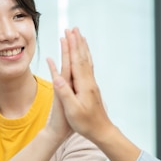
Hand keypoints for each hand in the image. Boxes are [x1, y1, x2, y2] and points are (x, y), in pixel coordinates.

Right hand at [48, 28, 115, 144]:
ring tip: (80, 37)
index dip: (72, 47)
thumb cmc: (86, 124)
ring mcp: (92, 84)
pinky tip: (83, 57)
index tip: (68, 34)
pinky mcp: (92, 88)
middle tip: (73, 28)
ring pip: (87, 61)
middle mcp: (89, 82)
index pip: (76, 61)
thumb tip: (57, 78)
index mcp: (84, 85)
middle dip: (77, 42)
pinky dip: (85, 59)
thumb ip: (65, 94)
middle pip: (82, 57)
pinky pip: (88, 68)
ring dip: (82, 48)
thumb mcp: (73, 111)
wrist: (102, 131)